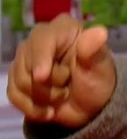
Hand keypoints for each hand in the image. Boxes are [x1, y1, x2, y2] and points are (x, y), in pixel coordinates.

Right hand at [6, 14, 116, 128]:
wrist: (91, 105)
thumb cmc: (97, 80)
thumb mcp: (100, 67)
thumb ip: (94, 50)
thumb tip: (99, 31)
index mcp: (63, 28)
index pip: (42, 39)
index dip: (40, 58)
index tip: (42, 77)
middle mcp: (40, 39)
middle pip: (27, 64)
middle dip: (49, 83)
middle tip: (68, 85)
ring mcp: (26, 59)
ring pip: (19, 82)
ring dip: (44, 97)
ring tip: (63, 95)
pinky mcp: (17, 78)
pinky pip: (14, 95)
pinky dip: (32, 108)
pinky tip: (49, 110)